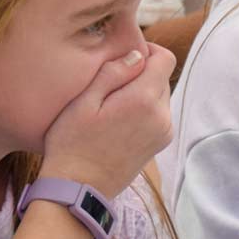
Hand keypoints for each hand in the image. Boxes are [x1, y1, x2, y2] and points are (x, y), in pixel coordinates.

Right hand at [39, 42, 175, 197]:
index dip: (146, 51)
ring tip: (112, 106)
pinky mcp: (160, 143)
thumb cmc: (73, 143)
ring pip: (160, 95)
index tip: (123, 59)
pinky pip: (158, 113)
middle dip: (141, 74)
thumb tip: (137, 55)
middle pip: (162, 77)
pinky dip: (143, 110)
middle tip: (110, 86)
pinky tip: (118, 121)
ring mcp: (163, 132)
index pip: (165, 58)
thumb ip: (113, 73)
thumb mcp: (84, 101)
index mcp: (144, 100)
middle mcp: (162, 116)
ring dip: (141, 93)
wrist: (78, 188)